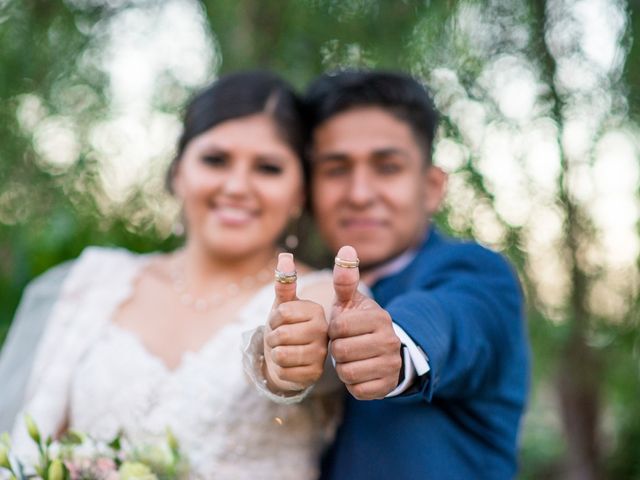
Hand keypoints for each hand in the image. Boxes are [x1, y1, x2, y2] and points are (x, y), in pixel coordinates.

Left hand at [263, 252, 328, 392]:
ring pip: (281, 355)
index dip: (273, 318)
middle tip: (279, 338)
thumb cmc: (287, 327)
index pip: (282, 312)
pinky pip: (284, 372)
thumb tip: (285, 256)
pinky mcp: (315, 375)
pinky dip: (280, 371)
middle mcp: (324, 333)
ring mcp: (322, 356)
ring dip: (275, 354)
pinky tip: (289, 367)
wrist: (289, 358)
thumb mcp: (284, 305)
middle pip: (281, 335)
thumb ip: (285, 282)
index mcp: (317, 312)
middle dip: (272, 337)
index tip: (280, 321)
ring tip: (283, 351)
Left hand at [329, 246, 401, 399]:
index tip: (340, 329)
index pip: (338, 327)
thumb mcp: (352, 302)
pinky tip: (358, 372)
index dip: (333, 330)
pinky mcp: (387, 387)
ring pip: (347, 372)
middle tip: (344, 346)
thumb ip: (345, 279)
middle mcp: (389, 341)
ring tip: (350, 359)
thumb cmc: (361, 324)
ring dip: (343, 367)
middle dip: (337, 350)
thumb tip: (345, 247)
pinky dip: (353, 383)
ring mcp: (391, 365)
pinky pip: (357, 390)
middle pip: (341, 351)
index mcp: (379, 318)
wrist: (388, 352)